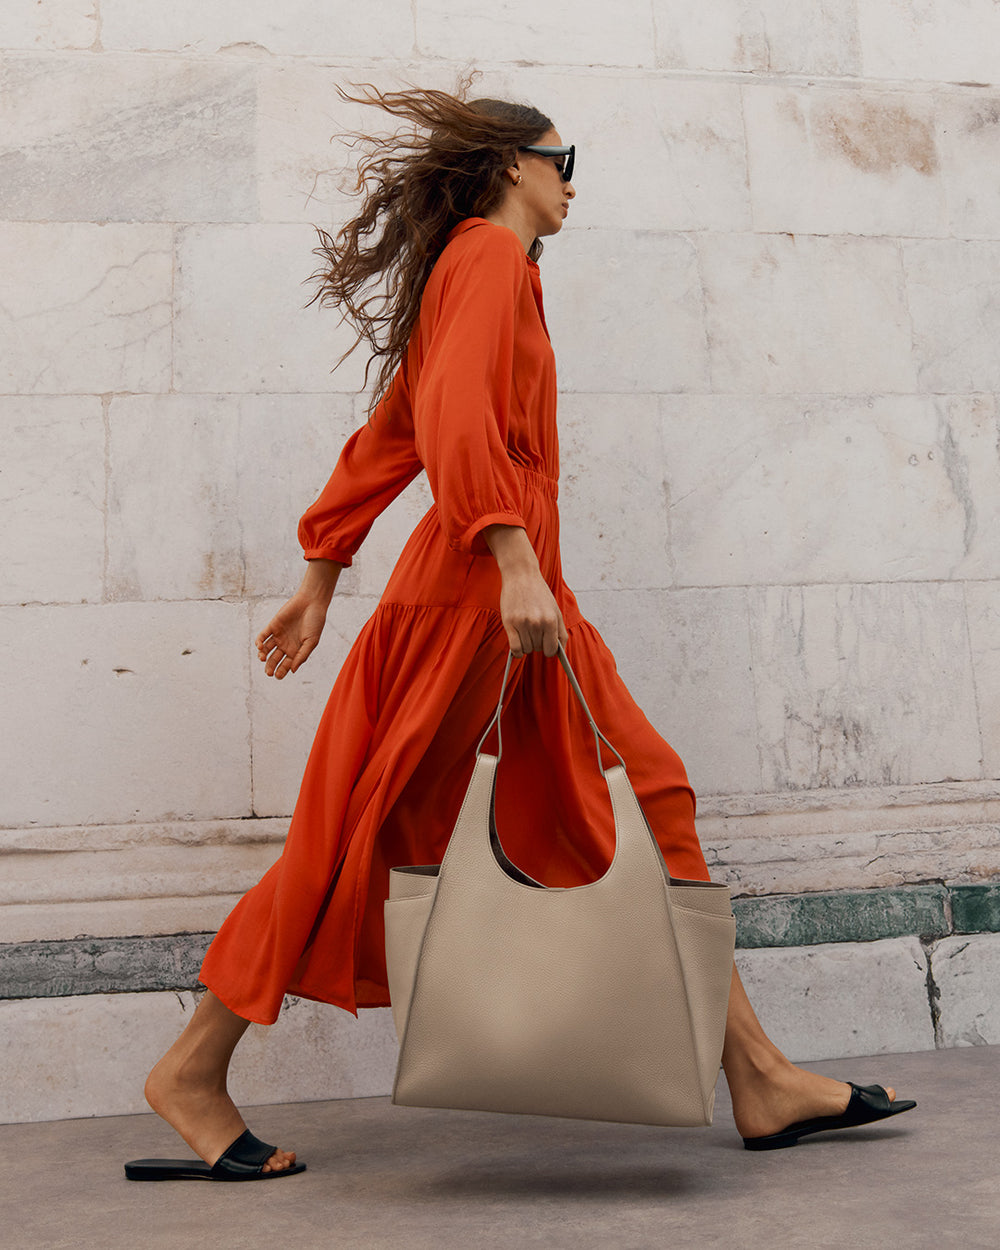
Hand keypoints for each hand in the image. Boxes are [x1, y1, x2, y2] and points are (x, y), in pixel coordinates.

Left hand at [256, 559, 340, 678]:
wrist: (311, 603)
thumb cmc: (315, 622)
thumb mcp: (311, 641)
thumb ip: (302, 656)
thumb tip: (293, 670)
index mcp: (296, 650)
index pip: (286, 665)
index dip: (281, 671)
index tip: (278, 676)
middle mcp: (286, 645)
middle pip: (274, 659)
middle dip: (270, 666)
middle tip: (268, 672)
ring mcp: (278, 636)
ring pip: (267, 650)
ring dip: (263, 656)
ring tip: (263, 658)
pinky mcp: (273, 626)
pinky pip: (263, 636)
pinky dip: (259, 642)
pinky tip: (260, 647)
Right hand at [484, 524, 567, 657]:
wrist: (521, 575)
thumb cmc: (539, 593)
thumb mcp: (555, 610)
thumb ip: (560, 632)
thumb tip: (559, 651)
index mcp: (551, 620)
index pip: (551, 650)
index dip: (549, 650)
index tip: (546, 646)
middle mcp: (537, 623)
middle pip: (538, 649)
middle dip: (537, 644)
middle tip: (535, 632)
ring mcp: (522, 623)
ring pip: (526, 649)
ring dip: (526, 645)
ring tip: (526, 632)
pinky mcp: (509, 622)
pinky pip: (514, 648)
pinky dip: (517, 652)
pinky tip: (518, 647)